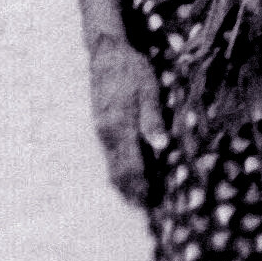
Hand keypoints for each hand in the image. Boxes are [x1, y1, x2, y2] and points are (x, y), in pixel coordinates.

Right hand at [84, 37, 164, 205]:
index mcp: (119, 127)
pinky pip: (110, 155)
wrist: (106, 52)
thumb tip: (161, 145)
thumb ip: (153, 119)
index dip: (141, 186)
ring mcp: (100, 130)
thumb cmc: (132, 69)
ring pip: (111, 166)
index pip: (130, 166)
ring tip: (139, 199)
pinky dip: (119, 170)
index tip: (151, 202)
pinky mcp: (100, 126)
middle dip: (132, 192)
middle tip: (147, 208)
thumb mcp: (149, 90)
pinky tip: (130, 174)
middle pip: (118, 172)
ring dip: (124, 184)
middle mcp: (106, 133)